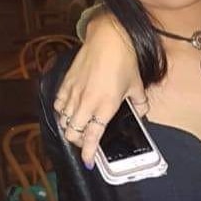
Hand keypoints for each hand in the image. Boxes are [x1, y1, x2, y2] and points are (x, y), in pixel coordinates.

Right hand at [54, 14, 146, 166]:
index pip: (92, 137)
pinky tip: (68, 113)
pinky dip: (61, 113)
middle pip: (73, 133)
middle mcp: (86, 103)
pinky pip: (58, 105)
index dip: (88, 153)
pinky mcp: (66, 83)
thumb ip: (140, 103)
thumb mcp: (137, 85)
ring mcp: (74, 93)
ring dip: (69, 128)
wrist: (108, 39)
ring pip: (63, 121)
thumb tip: (142, 113)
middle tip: (85, 142)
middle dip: (78, 142)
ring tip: (77, 129)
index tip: (88, 162)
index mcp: (105, 107)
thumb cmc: (124, 61)